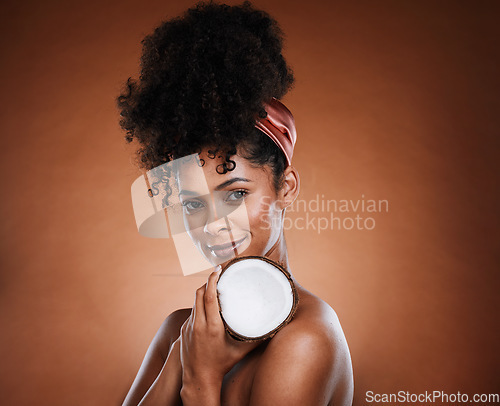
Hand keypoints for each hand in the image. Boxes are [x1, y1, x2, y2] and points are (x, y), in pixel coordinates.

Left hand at [179, 269, 260, 387]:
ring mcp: (189, 327)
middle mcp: (198, 324)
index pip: (209, 296)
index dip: (212, 280)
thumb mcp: (241, 352)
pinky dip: (199, 306)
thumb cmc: (222, 365)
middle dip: (208, 282)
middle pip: (199, 294)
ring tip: (214, 288)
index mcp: (212, 326)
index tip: (217, 269)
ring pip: (194, 302)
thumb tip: (274, 329)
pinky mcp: (184, 330)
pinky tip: (207, 308)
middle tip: (218, 274)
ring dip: (203, 293)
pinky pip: (192, 312)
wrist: (198, 380)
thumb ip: (258, 339)